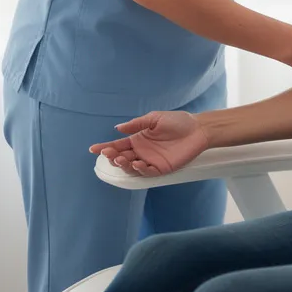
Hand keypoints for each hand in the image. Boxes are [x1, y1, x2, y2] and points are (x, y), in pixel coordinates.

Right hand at [88, 111, 208, 176]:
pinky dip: (141, 170)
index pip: (118, 145)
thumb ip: (136, 124)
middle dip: (113, 157)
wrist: (198, 128)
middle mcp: (142, 152)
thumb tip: (117, 128)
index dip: (105, 147)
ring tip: (121, 159)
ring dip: (124, 164)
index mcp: (138, 140)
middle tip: (109, 154)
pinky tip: (136, 164)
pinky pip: (148, 172)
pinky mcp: (162, 168)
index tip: (92, 149)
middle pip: (122, 157)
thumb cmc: (177, 121)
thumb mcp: (155, 118)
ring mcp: (151, 161)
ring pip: (132, 167)